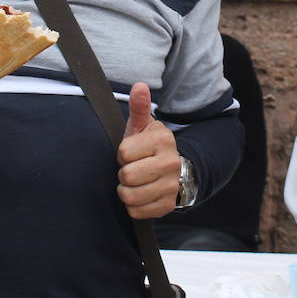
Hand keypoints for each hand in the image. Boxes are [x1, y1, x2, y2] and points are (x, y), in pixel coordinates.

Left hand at [116, 82, 181, 218]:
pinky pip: (136, 211)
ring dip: (126, 190)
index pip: (123, 153)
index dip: (122, 153)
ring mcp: (171, 187)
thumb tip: (139, 86)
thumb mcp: (142, 126)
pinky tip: (141, 194)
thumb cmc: (149, 146)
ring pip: (129, 196)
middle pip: (126, 175)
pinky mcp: (167, 206)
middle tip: (133, 168)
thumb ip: (139, 107)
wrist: (174, 171)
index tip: (131, 152)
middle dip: (123, 173)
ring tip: (135, 182)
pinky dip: (133, 205)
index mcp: (163, 140)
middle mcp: (171, 163)